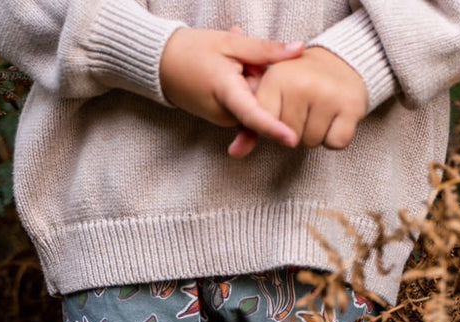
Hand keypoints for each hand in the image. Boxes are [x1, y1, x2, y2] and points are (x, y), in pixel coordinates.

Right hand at [158, 27, 304, 150]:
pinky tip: (233, 69)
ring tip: (234, 61)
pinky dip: (245, 87)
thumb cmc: (192, 50)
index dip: (273, 128)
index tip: (291, 139)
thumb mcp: (230, 43)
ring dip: (253, 82)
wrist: (159, 63)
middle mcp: (225, 114)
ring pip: (254, 105)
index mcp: (225, 92)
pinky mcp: (224, 119)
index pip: (253, 115)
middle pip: (262, 105)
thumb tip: (299, 49)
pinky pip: (245, 105)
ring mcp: (224, 119)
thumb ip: (265, 49)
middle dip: (264, 81)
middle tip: (246, 58)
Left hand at [228, 47, 366, 158]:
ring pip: (312, 142)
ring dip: (315, 134)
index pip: (265, 126)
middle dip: (296, 131)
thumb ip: (250, 125)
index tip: (282, 112)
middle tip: (305, 107)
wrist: (341, 62)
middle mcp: (301, 84)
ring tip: (319, 110)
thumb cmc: (298, 81)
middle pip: (289, 138)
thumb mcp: (272, 94)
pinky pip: (335, 143)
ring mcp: (328, 94)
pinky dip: (335, 138)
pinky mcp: (351, 106)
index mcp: (276, 77)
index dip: (273, 128)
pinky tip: (335, 117)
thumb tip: (234, 153)